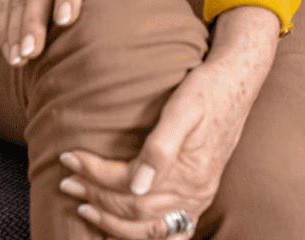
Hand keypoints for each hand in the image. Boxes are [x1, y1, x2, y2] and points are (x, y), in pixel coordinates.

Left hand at [59, 6, 280, 237]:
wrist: (238, 80)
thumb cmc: (207, 89)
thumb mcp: (182, 108)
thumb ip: (160, 147)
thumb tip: (137, 186)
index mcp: (188, 171)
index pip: (127, 184)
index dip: (94, 173)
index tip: (70, 158)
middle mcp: (195, 192)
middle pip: (132, 208)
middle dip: (95, 195)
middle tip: (67, 181)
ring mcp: (199, 198)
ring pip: (147, 228)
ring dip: (111, 221)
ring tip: (84, 206)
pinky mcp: (199, 196)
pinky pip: (170, 232)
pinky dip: (142, 236)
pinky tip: (121, 230)